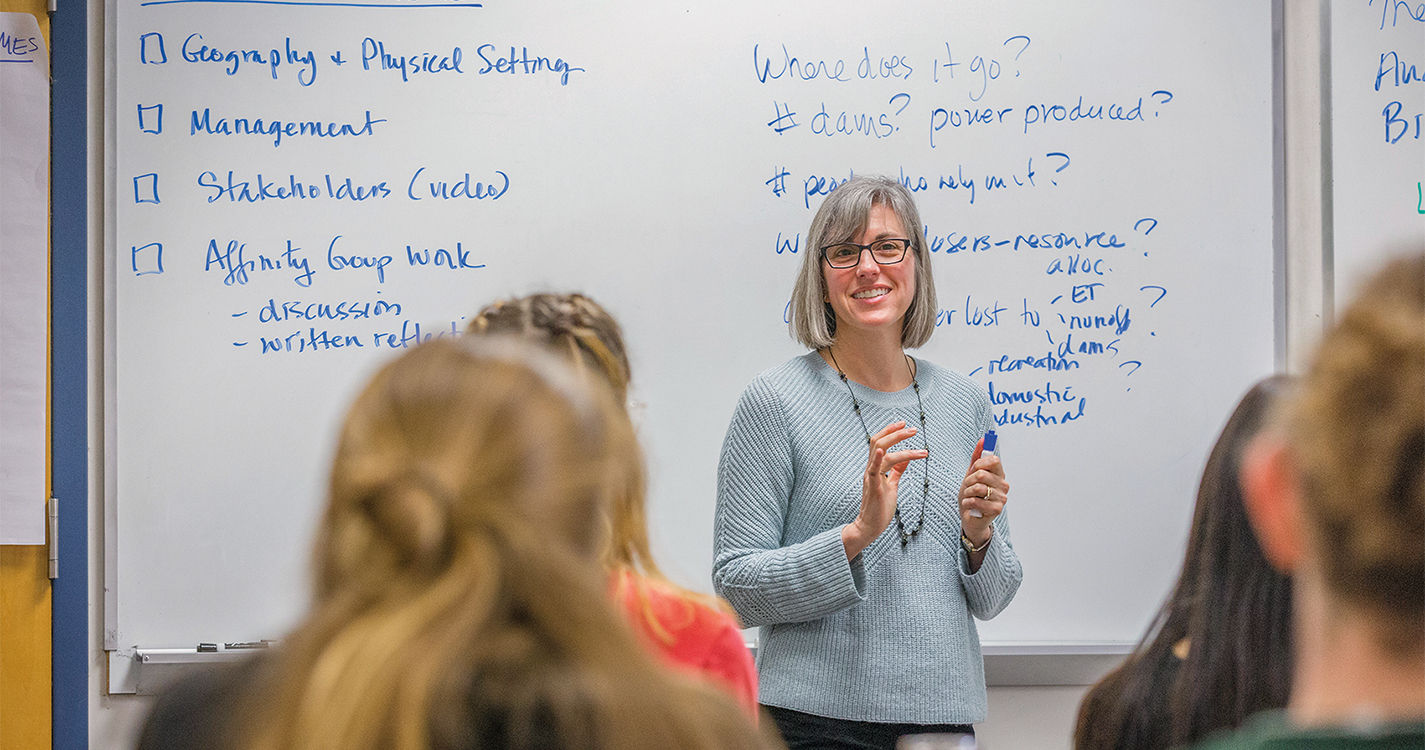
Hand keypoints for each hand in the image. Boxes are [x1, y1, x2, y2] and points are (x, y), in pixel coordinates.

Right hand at [842, 420, 927, 558]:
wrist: (869, 526)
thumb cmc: (879, 508)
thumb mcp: (891, 485)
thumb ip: (897, 472)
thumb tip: (906, 460)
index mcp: (875, 468)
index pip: (880, 443)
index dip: (890, 431)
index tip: (904, 424)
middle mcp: (870, 469)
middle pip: (878, 442)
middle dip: (895, 432)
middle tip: (912, 428)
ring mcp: (870, 477)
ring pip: (880, 451)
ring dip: (897, 441)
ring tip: (913, 437)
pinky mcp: (872, 487)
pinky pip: (874, 470)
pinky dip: (878, 458)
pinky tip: (884, 450)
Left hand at [958, 436, 1007, 545]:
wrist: (969, 516)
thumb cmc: (972, 494)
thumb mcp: (971, 473)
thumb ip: (977, 457)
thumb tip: (982, 440)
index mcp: (999, 474)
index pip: (994, 460)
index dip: (979, 463)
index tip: (974, 469)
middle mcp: (1003, 485)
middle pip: (981, 474)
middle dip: (969, 480)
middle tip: (969, 486)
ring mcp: (1001, 497)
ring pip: (978, 488)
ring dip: (967, 492)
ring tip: (969, 496)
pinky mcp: (997, 509)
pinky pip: (976, 500)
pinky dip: (967, 502)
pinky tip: (969, 505)